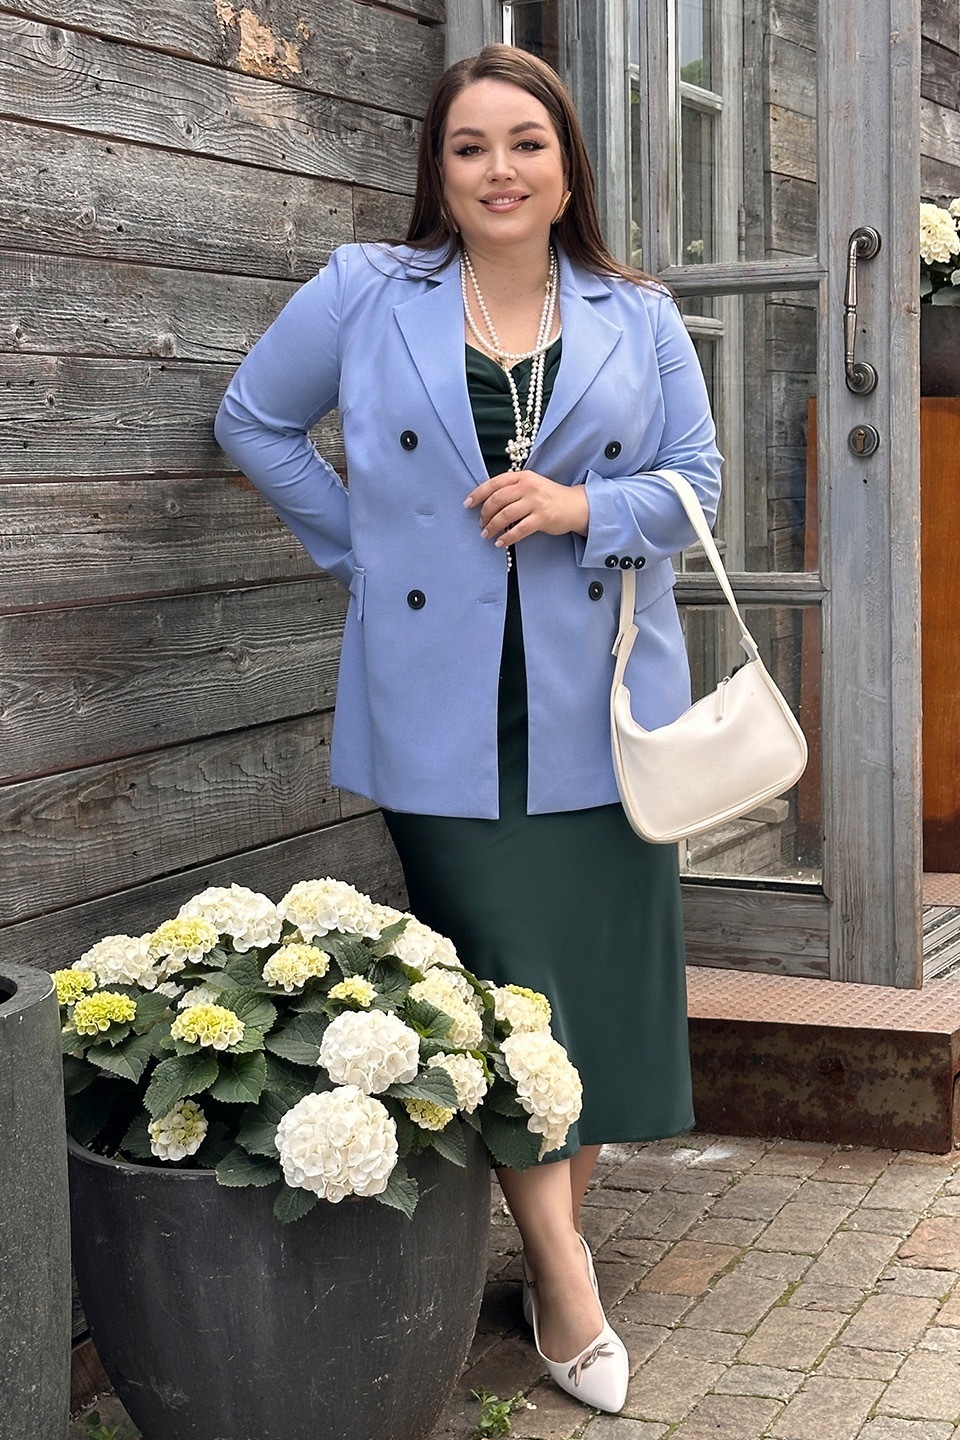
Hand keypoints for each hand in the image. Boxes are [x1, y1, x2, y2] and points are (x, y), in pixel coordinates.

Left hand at [463, 469, 588, 547]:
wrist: (574, 505)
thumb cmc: (549, 497)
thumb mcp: (531, 485)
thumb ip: (512, 489)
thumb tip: (488, 501)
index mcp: (522, 477)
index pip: (494, 483)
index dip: (478, 494)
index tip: (468, 504)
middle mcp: (528, 487)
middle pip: (497, 499)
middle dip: (484, 513)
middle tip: (480, 524)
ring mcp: (535, 502)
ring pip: (506, 514)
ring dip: (492, 526)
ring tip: (487, 534)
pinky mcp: (542, 518)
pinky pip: (519, 529)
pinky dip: (507, 537)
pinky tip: (501, 543)